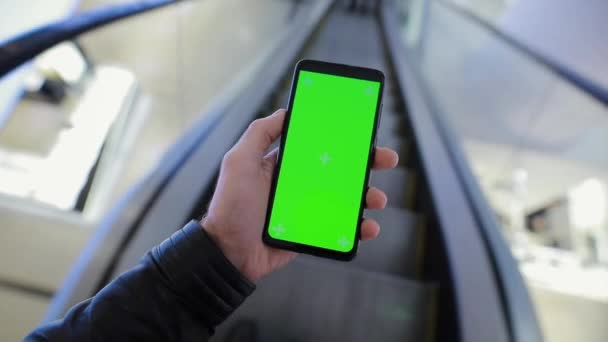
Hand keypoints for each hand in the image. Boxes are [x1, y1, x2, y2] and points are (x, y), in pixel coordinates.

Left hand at [202, 109, 398, 281]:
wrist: (228, 254)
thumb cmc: (230, 207)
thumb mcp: (239, 162)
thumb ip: (259, 134)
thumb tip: (285, 112)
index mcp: (285, 165)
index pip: (319, 147)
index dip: (342, 139)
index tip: (362, 132)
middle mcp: (300, 184)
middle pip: (340, 170)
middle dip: (366, 163)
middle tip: (386, 159)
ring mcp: (308, 209)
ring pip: (347, 198)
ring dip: (368, 195)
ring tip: (377, 198)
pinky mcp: (313, 231)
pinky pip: (341, 227)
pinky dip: (359, 227)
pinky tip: (367, 226)